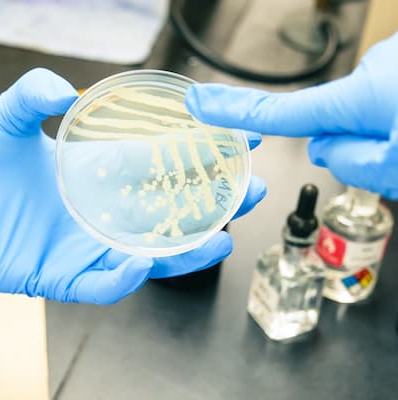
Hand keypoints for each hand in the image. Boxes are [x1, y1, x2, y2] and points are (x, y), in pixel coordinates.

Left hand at [0, 68, 265, 303]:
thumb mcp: (4, 120)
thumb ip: (31, 92)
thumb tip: (65, 88)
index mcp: (97, 171)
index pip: (159, 161)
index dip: (197, 151)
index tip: (236, 137)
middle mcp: (101, 210)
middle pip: (168, 209)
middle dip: (212, 201)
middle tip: (251, 189)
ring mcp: (85, 245)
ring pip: (147, 253)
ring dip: (185, 249)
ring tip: (222, 237)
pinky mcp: (62, 275)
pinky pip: (101, 284)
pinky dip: (123, 278)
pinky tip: (143, 263)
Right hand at [185, 33, 397, 198]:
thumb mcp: (397, 169)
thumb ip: (350, 163)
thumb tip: (327, 149)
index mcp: (359, 96)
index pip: (277, 110)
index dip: (232, 110)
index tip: (200, 102)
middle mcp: (374, 70)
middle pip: (334, 121)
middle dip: (353, 143)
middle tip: (393, 157)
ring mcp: (394, 64)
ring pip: (369, 115)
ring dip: (385, 133)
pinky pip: (392, 103)